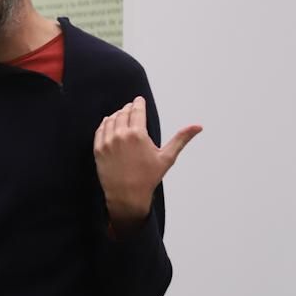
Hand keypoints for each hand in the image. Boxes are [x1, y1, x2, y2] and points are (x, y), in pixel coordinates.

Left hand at [94, 96, 201, 224]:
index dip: (138, 103)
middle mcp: (120, 135)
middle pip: (123, 114)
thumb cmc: (148, 177)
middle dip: (128, 108)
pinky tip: (108, 123)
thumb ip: (181, 138)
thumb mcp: (167, 157)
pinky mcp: (98, 149)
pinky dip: (105, 124)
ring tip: (121, 114)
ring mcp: (107, 142)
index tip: (139, 100)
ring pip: (110, 120)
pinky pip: (100, 130)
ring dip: (116, 115)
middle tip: (131, 107)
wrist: (127, 195)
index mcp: (137, 134)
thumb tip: (198, 126)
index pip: (137, 111)